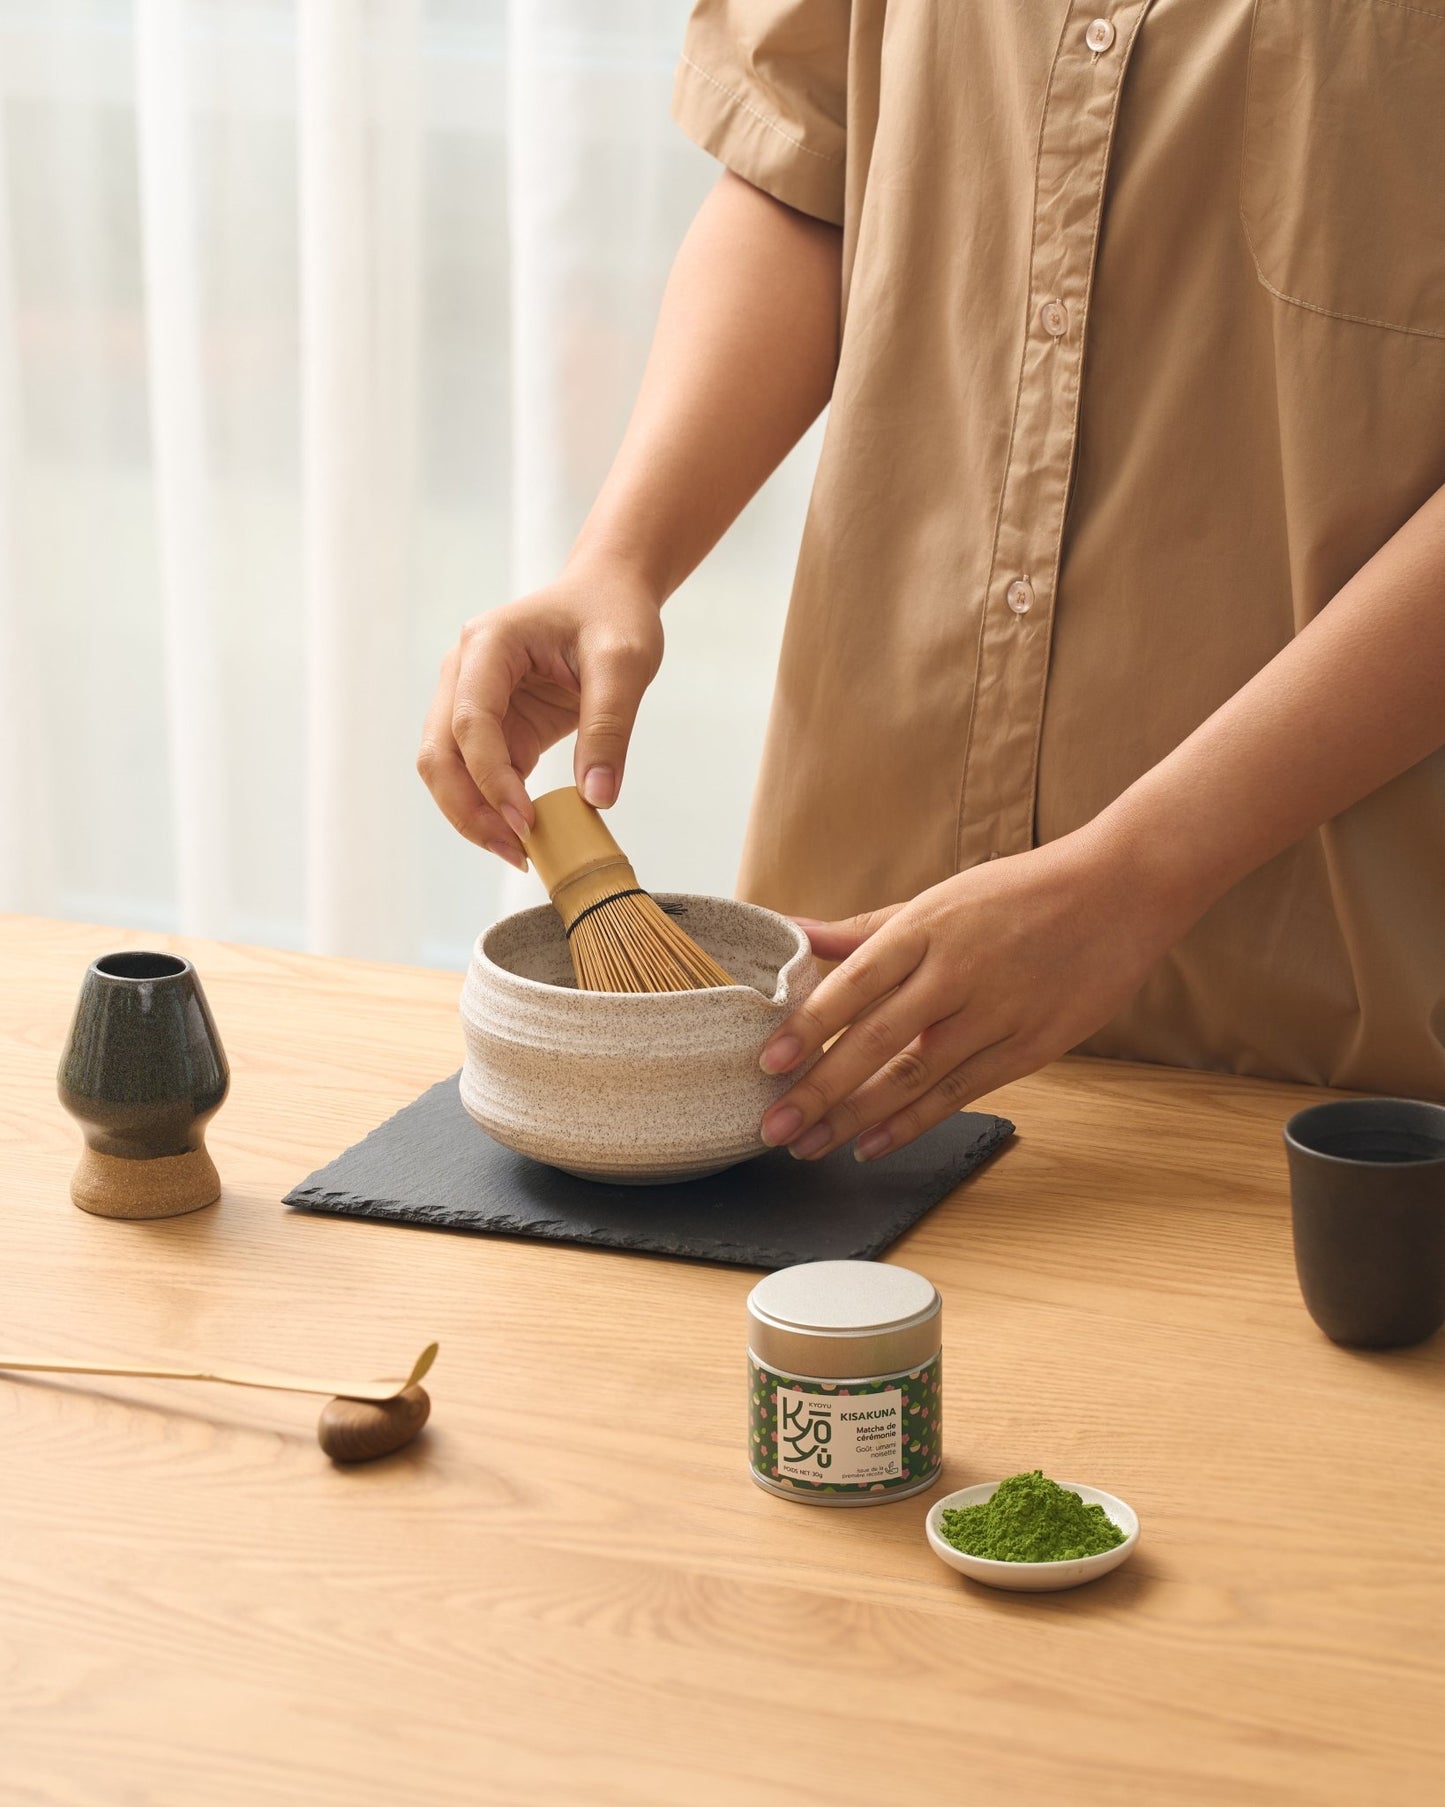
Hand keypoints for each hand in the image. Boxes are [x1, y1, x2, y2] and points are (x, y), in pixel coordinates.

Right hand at [417, 560, 663, 866]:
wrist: (607, 595)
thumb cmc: (613, 615)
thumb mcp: (626, 663)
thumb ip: (610, 727)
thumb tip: (597, 799)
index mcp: (488, 645)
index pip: (471, 721)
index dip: (491, 778)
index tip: (527, 821)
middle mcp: (464, 672)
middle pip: (439, 753)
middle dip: (469, 810)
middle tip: (517, 853)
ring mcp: (470, 700)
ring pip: (446, 770)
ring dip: (473, 816)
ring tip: (520, 853)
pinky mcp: (490, 726)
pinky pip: (476, 776)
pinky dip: (493, 809)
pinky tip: (525, 834)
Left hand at [758, 825, 1192, 1160]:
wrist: (1121, 892)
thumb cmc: (1021, 892)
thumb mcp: (939, 898)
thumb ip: (864, 929)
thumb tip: (792, 931)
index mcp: (928, 926)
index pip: (855, 982)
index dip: (808, 1026)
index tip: (768, 1062)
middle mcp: (958, 971)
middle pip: (876, 1039)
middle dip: (819, 1089)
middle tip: (773, 1126)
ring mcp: (996, 1013)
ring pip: (914, 1076)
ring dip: (856, 1117)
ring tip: (810, 1145)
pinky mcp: (1030, 1047)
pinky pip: (959, 1093)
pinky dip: (912, 1122)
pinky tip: (873, 1143)